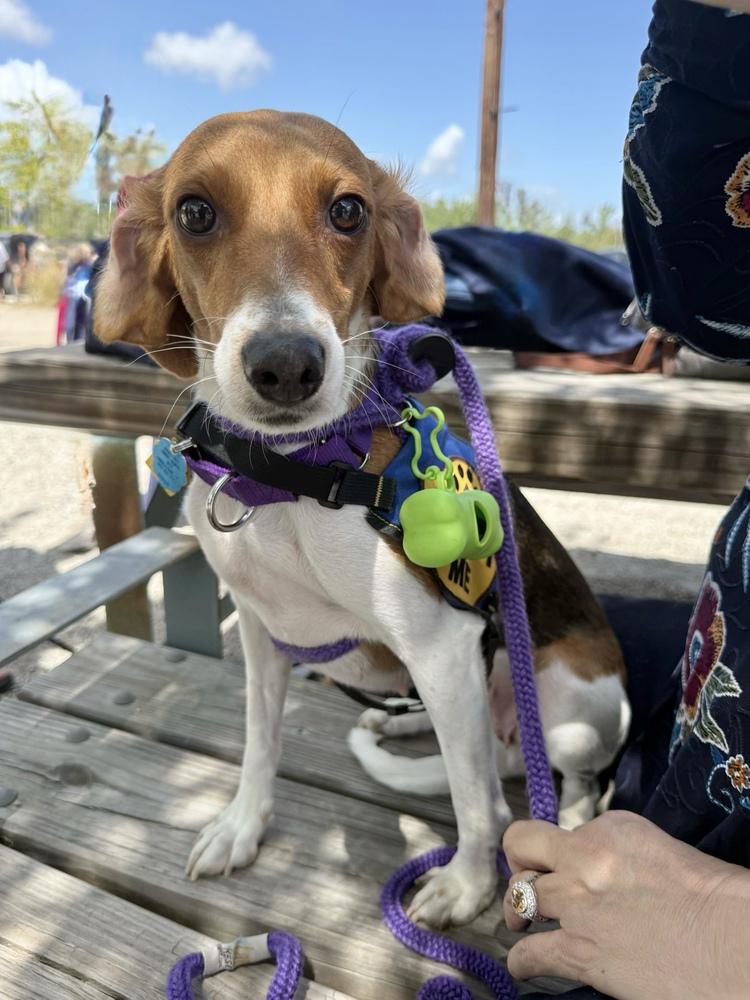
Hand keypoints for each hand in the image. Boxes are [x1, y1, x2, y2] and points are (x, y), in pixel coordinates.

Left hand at [502, 811, 748, 999]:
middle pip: (524, 844)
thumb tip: (608, 876)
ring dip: (517, 911)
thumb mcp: (662, 852)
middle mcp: (586, 856)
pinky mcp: (579, 950)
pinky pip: (529, 952)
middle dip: (521, 862)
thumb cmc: (714, 901)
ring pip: (518, 895)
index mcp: (613, 827)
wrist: (732, 943)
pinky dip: (522, 961)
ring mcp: (577, 902)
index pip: (572, 831)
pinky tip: (525, 965)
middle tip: (528, 882)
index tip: (580, 869)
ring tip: (521, 923)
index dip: (571, 852)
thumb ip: (624, 856)